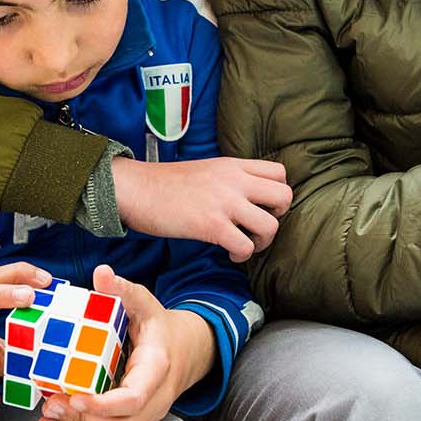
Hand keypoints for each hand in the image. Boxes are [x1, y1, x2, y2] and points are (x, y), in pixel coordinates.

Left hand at [35, 265, 214, 420]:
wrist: (184, 351)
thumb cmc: (160, 327)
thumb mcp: (145, 304)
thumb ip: (123, 291)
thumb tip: (101, 273)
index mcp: (156, 370)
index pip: (134, 398)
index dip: (104, 404)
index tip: (76, 398)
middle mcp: (154, 399)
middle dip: (84, 419)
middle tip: (52, 402)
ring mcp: (144, 414)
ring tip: (49, 408)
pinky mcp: (131, 419)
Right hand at [113, 156, 291, 260]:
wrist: (136, 188)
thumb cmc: (164, 184)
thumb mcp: (206, 169)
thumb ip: (229, 179)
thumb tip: (246, 198)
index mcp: (233, 165)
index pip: (280, 173)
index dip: (277, 194)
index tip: (261, 206)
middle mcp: (234, 181)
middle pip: (284, 196)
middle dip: (278, 217)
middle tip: (257, 226)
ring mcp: (224, 202)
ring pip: (270, 226)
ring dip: (261, 241)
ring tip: (244, 244)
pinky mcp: (211, 225)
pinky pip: (245, 246)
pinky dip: (242, 255)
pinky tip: (230, 254)